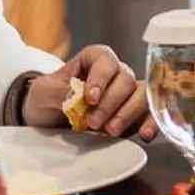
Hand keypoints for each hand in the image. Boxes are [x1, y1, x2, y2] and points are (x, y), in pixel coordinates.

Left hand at [25, 45, 156, 139]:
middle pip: (125, 79)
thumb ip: (58, 92)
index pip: (105, 60)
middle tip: (92, 122)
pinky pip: (150, 115)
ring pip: (142, 95)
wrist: (46, 121)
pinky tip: (145, 134)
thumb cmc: (46, 99)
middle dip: (110, 102)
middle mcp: (114, 74)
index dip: (100, 77)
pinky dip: (151, 124)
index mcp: (93, 60)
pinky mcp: (133, 116)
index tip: (89, 98)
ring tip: (110, 131)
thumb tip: (76, 96)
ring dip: (128, 114)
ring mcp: (126, 95)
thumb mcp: (43, 93)